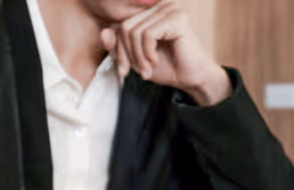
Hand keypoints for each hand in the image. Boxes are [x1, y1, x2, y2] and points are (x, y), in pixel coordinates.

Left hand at [101, 0, 231, 105]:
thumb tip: (103, 32)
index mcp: (149, 12)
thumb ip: (118, 46)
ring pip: (134, 31)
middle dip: (127, 54)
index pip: (119, 25)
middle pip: (124, 27)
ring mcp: (169, 9)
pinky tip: (155, 61)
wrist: (190, 78)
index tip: (123, 71)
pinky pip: (147, 34)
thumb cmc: (166, 67)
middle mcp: (159, 5)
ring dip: (138, 57)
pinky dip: (147, 53)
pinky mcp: (177, 18)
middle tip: (137, 71)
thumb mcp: (134, 58)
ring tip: (148, 69)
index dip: (117, 50)